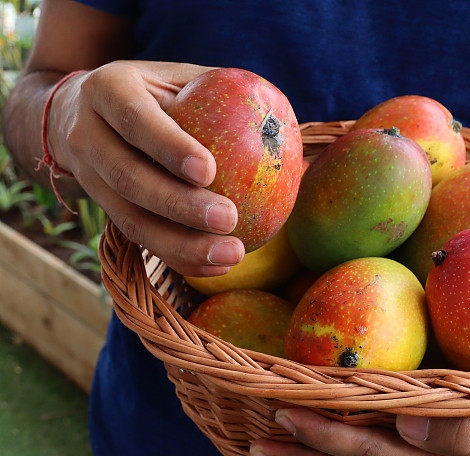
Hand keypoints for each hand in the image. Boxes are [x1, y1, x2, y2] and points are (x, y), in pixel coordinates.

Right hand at [49, 60, 243, 275]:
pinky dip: (180, 257)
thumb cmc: (158, 93)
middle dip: (180, 206)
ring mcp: (89, 177)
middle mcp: (87, 135)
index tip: (209, 171)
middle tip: (229, 220)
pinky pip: (141, 240)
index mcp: (108, 90)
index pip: (135, 119)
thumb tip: (285, 124)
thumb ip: (220, 91)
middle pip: (129, 178)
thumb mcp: (181, 78)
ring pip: (132, 220)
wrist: (87, 112)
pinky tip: (219, 266)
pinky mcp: (103, 210)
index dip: (169, 146)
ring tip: (232, 254)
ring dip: (183, 245)